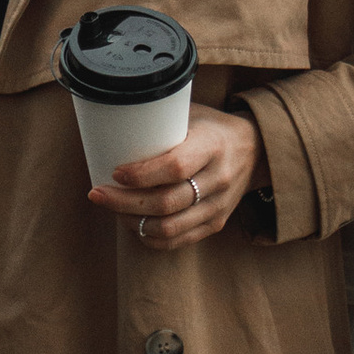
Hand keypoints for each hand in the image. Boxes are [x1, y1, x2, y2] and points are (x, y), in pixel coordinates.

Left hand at [90, 104, 264, 249]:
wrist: (255, 150)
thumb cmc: (210, 127)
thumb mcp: (191, 113)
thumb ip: (159, 118)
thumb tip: (112, 119)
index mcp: (212, 146)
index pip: (175, 167)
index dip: (141, 175)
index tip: (115, 172)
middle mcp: (218, 179)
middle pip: (166, 203)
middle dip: (124, 202)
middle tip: (98, 194)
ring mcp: (218, 206)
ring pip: (168, 227)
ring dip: (132, 222)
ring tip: (111, 209)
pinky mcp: (216, 223)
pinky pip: (177, 240)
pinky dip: (149, 236)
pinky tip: (132, 224)